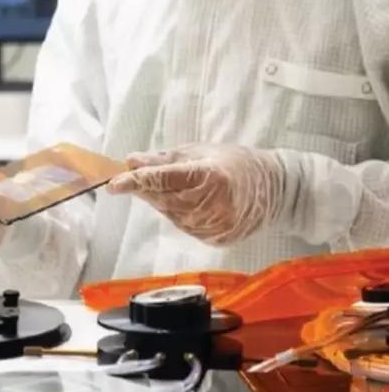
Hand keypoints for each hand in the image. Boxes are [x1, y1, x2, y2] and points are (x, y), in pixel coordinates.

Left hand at [106, 144, 286, 244]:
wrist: (277, 190)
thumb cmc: (237, 163)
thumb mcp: (202, 151)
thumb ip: (165, 159)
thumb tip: (132, 161)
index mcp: (211, 176)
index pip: (165, 179)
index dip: (137, 181)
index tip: (114, 183)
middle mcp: (214, 205)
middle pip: (164, 199)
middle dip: (145, 189)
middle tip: (131, 179)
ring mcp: (216, 226)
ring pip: (171, 215)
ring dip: (161, 202)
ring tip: (171, 187)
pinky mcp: (217, 240)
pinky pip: (185, 226)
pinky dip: (177, 214)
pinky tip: (186, 203)